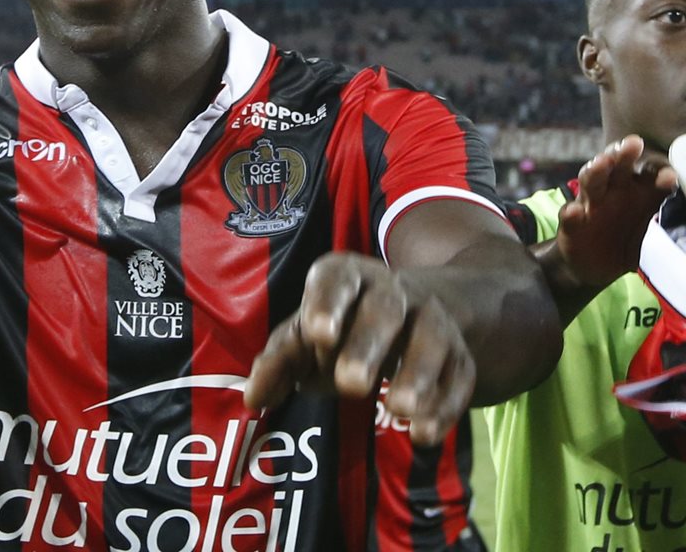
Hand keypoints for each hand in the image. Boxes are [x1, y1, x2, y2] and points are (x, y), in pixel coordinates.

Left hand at [243, 252, 472, 446]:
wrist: (409, 313)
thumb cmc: (339, 327)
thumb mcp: (304, 336)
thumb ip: (279, 362)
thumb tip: (253, 398)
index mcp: (345, 277)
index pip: (335, 281)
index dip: (327, 305)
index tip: (318, 334)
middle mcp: (392, 291)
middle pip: (384, 310)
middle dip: (367, 345)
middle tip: (350, 385)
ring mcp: (431, 318)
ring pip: (430, 339)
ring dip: (416, 375)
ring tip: (398, 410)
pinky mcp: (459, 353)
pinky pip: (459, 375)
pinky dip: (445, 405)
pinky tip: (423, 434)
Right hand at [557, 134, 676, 288]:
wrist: (592, 266)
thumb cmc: (621, 237)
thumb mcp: (643, 219)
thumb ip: (654, 198)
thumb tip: (670, 176)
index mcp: (635, 190)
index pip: (646, 172)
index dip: (656, 170)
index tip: (668, 178)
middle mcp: (612, 192)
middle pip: (616, 167)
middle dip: (623, 155)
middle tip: (632, 144)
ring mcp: (589, 206)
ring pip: (591, 183)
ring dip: (595, 172)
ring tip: (601, 164)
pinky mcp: (571, 225)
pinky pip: (569, 217)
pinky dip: (571, 214)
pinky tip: (574, 212)